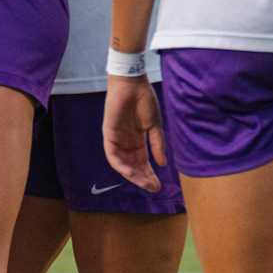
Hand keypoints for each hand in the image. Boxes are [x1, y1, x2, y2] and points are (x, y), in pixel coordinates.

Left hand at [102, 75, 166, 192]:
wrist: (133, 84)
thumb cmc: (144, 100)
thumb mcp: (154, 126)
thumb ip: (157, 144)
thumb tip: (163, 164)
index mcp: (138, 140)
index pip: (143, 162)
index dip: (150, 174)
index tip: (159, 186)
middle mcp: (126, 142)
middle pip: (133, 166)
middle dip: (143, 178)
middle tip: (153, 188)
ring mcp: (117, 139)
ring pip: (123, 163)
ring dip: (133, 175)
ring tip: (144, 183)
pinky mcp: (108, 134)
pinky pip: (112, 155)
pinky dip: (121, 165)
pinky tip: (131, 172)